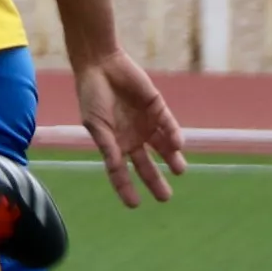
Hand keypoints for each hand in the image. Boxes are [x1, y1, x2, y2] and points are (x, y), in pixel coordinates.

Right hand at [73, 49, 186, 206]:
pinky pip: (167, 124)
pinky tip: (178, 145)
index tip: (134, 205)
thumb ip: (107, 146)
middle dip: (155, 180)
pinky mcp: (156, 107)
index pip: (120, 172)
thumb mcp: (96, 124)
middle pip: (145, 164)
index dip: (126, 188)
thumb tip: (116, 167)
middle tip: (165, 198)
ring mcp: (145, 123)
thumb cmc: (91, 95)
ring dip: (171, 159)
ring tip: (180, 171)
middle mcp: (131, 137)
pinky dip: (172, 134)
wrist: (100, 65)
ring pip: (162, 147)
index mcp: (113, 143)